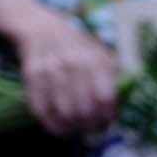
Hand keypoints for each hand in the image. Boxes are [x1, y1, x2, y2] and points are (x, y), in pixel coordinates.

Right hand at [14, 9, 121, 134]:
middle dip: (90, 125)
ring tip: (77, 128)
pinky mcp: (31, 78)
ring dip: (73, 127)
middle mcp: (71, 64)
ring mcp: (49, 71)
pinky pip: (41, 110)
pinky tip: (61, 128)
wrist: (41, 28)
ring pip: (63, 113)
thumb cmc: (77, 45)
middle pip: (84, 109)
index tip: (107, 120)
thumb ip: (116, 74)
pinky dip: (52, 125)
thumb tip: (126, 100)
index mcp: (93, 59)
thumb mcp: (101, 53)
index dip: (108, 114)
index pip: (105, 97)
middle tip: (92, 127)